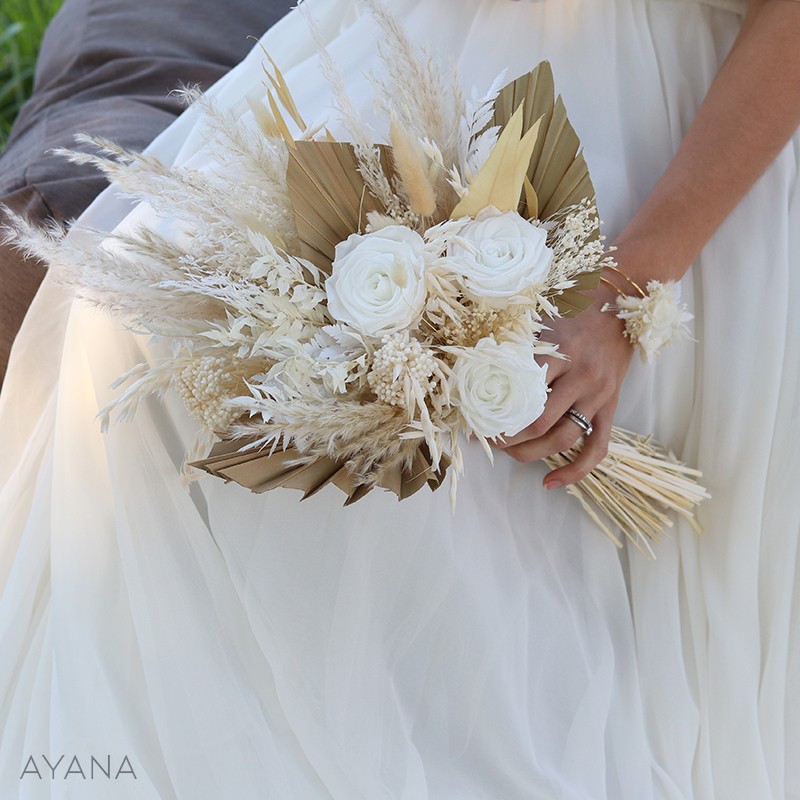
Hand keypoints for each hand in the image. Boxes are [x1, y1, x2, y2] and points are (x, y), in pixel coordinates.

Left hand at [495, 278, 633, 488]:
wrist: (619, 304)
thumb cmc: (572, 311)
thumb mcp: (541, 321)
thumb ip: (515, 346)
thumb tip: (475, 370)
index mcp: (559, 353)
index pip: (519, 393)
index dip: (493, 413)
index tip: (473, 422)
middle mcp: (581, 377)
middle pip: (539, 423)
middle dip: (508, 438)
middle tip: (488, 439)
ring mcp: (598, 395)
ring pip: (563, 438)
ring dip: (531, 453)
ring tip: (510, 454)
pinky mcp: (611, 407)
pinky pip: (597, 448)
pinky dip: (575, 470)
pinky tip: (551, 482)